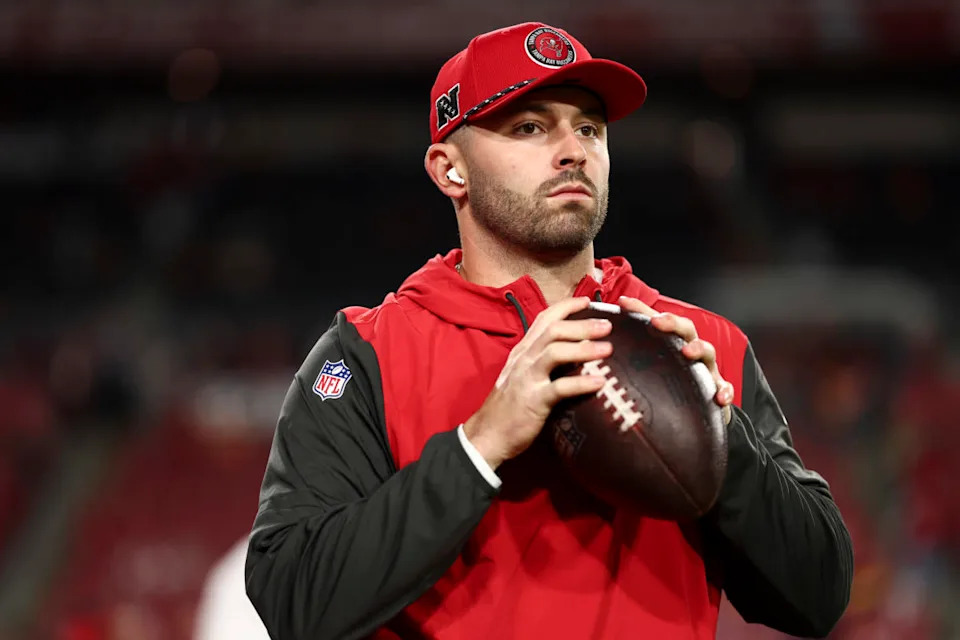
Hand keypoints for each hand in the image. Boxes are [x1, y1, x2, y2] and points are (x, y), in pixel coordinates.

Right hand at [463, 296, 612, 469]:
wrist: (488, 434)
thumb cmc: (509, 406)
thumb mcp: (522, 375)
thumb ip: (541, 361)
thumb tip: (573, 352)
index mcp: (523, 351)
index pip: (544, 319)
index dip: (566, 307)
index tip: (588, 301)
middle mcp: (524, 359)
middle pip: (554, 330)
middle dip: (582, 325)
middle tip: (608, 326)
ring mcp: (527, 378)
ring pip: (555, 352)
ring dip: (584, 348)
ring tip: (608, 349)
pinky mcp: (533, 400)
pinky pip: (559, 387)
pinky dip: (581, 383)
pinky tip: (600, 383)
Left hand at [618, 296, 734, 424]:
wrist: (698, 410)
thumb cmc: (668, 385)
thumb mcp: (648, 370)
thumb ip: (627, 360)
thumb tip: (591, 351)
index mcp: (671, 344)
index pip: (657, 321)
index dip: (641, 310)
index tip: (622, 303)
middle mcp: (690, 351)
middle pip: (685, 329)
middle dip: (672, 323)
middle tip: (657, 321)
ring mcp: (706, 369)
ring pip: (708, 353)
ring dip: (699, 348)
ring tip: (688, 352)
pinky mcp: (717, 390)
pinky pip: (724, 388)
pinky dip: (724, 390)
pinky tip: (719, 397)